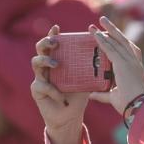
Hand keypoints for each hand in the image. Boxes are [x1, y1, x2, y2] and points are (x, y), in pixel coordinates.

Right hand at [31, 25, 91, 143]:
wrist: (69, 116)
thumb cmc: (77, 96)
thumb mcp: (86, 80)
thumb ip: (91, 68)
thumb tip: (108, 54)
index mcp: (57, 60)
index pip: (54, 44)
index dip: (52, 34)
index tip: (57, 27)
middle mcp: (46, 66)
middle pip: (39, 48)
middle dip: (45, 42)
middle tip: (55, 42)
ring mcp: (40, 77)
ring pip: (35, 62)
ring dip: (46, 60)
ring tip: (56, 64)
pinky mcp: (36, 90)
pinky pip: (42, 85)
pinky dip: (54, 91)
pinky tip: (62, 97)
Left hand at [90, 16, 143, 114]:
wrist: (137, 107)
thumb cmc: (129, 104)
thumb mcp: (113, 96)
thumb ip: (102, 94)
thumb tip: (91, 94)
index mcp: (134, 66)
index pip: (126, 48)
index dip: (117, 39)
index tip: (108, 33)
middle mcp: (134, 61)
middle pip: (123, 40)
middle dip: (112, 29)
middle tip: (103, 20)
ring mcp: (129, 61)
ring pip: (117, 41)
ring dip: (107, 30)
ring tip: (100, 20)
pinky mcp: (122, 64)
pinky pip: (110, 49)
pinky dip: (102, 41)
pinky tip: (95, 34)